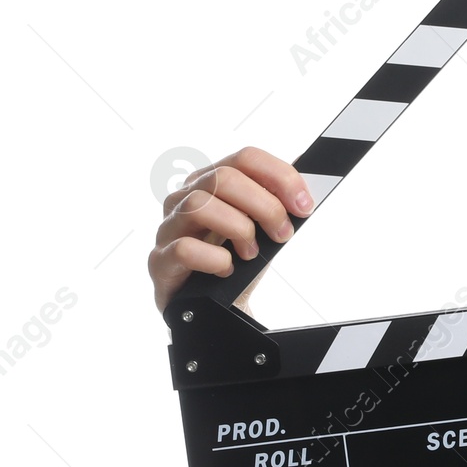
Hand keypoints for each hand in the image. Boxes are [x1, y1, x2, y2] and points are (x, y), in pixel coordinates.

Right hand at [147, 147, 313, 313]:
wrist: (214, 307)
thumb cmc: (237, 262)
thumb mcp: (262, 229)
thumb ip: (277, 204)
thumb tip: (305, 191)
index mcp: (211, 183)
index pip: (246, 158)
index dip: (281, 177)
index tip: (305, 206)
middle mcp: (184, 198)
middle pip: (224, 177)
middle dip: (265, 206)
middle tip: (283, 234)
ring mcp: (169, 227)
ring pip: (200, 205)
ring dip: (239, 230)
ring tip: (252, 254)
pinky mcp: (161, 260)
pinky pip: (185, 248)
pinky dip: (215, 259)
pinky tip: (226, 269)